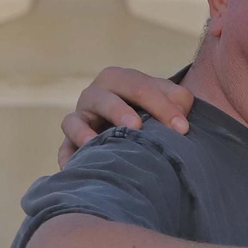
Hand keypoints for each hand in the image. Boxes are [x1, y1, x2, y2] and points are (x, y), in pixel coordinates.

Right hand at [59, 67, 194, 166]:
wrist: (134, 124)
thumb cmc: (153, 109)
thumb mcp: (167, 99)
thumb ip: (178, 100)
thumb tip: (180, 114)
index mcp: (119, 79)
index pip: (139, 87)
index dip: (161, 106)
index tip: (182, 128)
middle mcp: (95, 95)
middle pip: (104, 99)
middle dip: (120, 112)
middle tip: (137, 128)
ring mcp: (80, 118)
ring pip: (74, 121)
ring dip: (84, 132)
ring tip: (96, 143)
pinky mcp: (71, 142)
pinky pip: (64, 149)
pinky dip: (69, 157)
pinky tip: (75, 167)